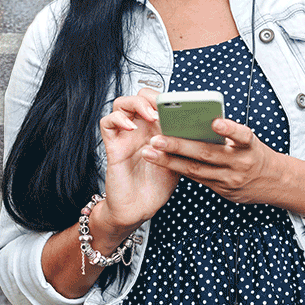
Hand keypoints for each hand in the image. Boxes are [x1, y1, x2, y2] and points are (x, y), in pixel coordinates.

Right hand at [99, 88, 179, 232]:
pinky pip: (107, 122)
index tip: (182, 104)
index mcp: (157, 129)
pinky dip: (118, 119)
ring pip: (121, 104)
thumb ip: (182, 143)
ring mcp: (125, 136)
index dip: (166, 97)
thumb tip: (197, 125)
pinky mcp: (113, 145)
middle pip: (139, 97)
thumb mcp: (179, 160)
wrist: (139, 209)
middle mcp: (140, 129)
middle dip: (151, 96)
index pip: (157, 101)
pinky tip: (131, 127)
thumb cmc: (158, 186)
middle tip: (164, 107)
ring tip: (151, 115)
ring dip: (136, 104)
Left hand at [141, 117, 283, 204]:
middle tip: (156, 139)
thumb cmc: (254, 153)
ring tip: (149, 152)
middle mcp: (241, 163)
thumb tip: (194, 118)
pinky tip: (160, 162)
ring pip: (196, 170)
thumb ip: (225, 132)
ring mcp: (231, 180)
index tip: (216, 122)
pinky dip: (178, 170)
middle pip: (207, 153)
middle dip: (179, 146)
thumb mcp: (247, 140)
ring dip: (169, 161)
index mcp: (249, 146)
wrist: (275, 182)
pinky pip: (197, 179)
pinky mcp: (223, 191)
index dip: (229, 129)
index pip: (242, 135)